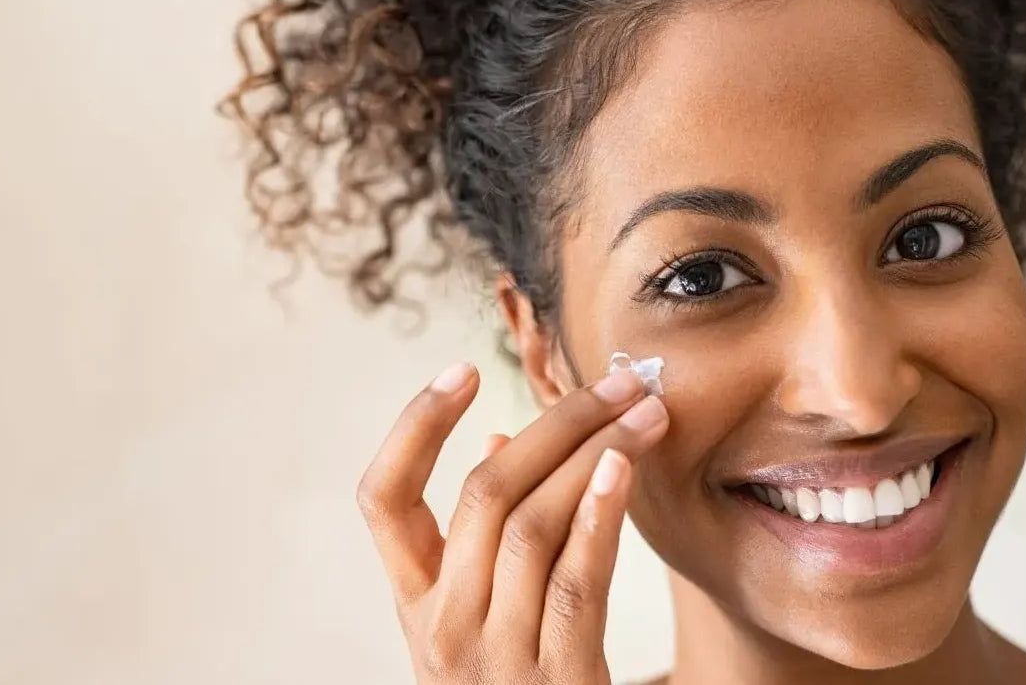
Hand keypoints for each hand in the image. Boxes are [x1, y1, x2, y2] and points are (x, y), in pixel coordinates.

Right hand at [357, 362, 669, 683]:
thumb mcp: (481, 624)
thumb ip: (482, 543)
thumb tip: (500, 442)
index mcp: (415, 606)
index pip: (381, 500)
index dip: (413, 428)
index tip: (460, 371)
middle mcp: (442, 631)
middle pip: (481, 493)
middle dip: (554, 422)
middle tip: (616, 380)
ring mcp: (496, 661)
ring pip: (530, 525)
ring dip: (594, 453)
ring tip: (644, 411)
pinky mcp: (559, 683)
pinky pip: (576, 583)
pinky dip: (598, 517)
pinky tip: (623, 470)